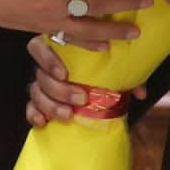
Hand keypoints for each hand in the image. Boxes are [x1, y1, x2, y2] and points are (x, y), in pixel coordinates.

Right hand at [0, 0, 150, 46]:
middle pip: (97, 2)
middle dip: (125, 2)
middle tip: (149, 1)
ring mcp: (47, 17)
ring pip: (88, 26)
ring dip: (114, 29)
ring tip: (136, 31)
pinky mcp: (40, 29)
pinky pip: (70, 37)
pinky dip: (89, 43)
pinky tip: (106, 46)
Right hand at [24, 34, 145, 126]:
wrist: (94, 90)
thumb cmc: (101, 71)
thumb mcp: (113, 70)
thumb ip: (126, 77)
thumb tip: (140, 93)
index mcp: (59, 47)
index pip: (43, 46)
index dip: (49, 59)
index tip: (65, 73)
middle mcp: (46, 64)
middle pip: (41, 74)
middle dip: (60, 89)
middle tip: (81, 98)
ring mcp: (40, 83)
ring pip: (36, 91)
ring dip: (51, 104)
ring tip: (68, 114)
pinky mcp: (37, 101)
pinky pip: (29, 107)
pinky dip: (34, 114)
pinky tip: (43, 123)